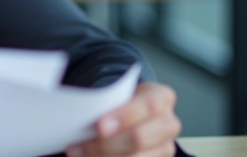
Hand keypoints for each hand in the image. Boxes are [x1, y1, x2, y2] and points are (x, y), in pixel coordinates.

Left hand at [66, 82, 181, 156]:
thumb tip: (79, 112)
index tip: (99, 126)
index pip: (149, 105)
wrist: (130, 115)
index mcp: (161, 97)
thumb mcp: (118, 95)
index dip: (125, 116)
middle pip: (140, 138)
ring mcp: (165, 147)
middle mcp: (168, 124)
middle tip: (79, 145)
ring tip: (78, 152)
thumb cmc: (122, 103)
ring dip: (103, 156)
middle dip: (107, 144)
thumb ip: (105, 102)